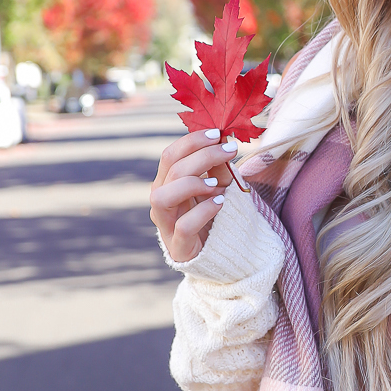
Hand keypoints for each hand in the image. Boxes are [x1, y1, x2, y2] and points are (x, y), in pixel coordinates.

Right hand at [150, 127, 240, 261]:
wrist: (216, 256)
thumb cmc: (213, 217)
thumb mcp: (218, 189)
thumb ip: (219, 169)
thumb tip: (226, 142)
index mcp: (167, 183)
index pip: (170, 155)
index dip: (192, 141)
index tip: (218, 134)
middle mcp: (161, 200)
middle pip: (171, 170)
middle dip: (202, 155)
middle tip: (229, 150)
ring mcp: (166, 224)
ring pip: (163, 196)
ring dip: (192, 183)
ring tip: (217, 183)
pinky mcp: (179, 246)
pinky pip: (184, 226)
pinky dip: (203, 211)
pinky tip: (220, 203)